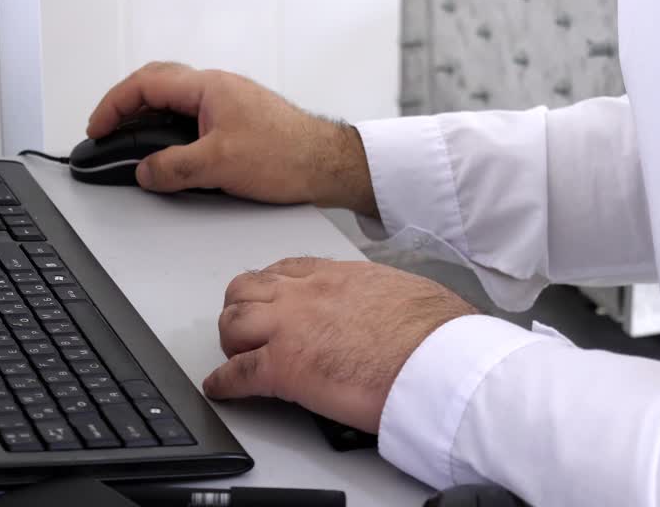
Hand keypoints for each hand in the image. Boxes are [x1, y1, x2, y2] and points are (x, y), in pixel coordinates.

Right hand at [86, 62, 377, 214]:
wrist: (329, 165)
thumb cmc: (287, 155)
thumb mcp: (218, 165)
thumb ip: (173, 168)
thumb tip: (144, 171)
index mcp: (208, 87)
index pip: (145, 83)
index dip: (113, 105)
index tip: (97, 128)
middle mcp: (218, 88)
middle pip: (157, 86)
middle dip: (126, 108)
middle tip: (107, 134)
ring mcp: (229, 103)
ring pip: (175, 104)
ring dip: (150, 122)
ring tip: (133, 148)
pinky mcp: (239, 122)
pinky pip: (194, 120)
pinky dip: (173, 134)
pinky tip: (172, 156)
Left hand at [204, 257, 477, 433]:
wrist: (437, 359)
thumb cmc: (436, 332)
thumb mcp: (406, 291)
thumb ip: (384, 296)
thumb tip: (396, 309)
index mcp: (340, 275)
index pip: (288, 269)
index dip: (272, 285)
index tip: (271, 297)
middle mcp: (308, 293)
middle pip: (248, 288)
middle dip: (242, 307)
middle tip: (247, 327)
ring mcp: (290, 328)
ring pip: (233, 322)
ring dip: (230, 339)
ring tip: (234, 354)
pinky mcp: (284, 368)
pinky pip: (237, 373)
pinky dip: (223, 384)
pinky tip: (222, 389)